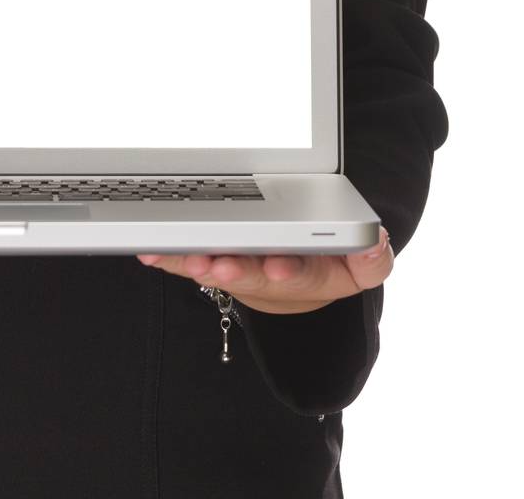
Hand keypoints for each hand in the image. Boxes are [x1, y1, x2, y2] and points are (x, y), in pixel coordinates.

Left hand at [135, 226, 392, 314]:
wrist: (304, 274)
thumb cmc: (328, 260)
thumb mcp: (360, 265)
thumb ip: (372, 258)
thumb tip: (375, 244)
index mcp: (313, 276)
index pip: (306, 276)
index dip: (292, 271)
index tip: (279, 265)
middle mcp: (273, 279)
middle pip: (255, 278)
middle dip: (236, 270)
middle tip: (219, 263)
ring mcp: (243, 274)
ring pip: (219, 271)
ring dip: (197, 265)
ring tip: (184, 256)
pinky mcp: (215, 266)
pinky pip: (189, 262)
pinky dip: (168, 257)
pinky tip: (148, 250)